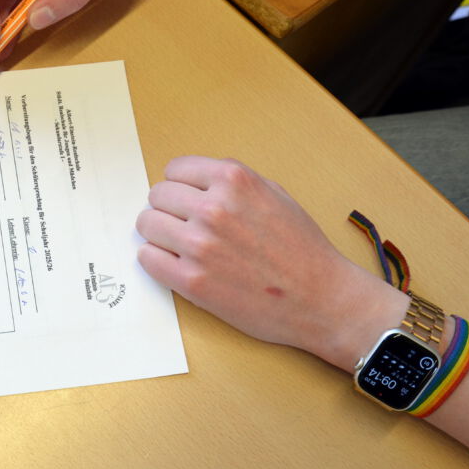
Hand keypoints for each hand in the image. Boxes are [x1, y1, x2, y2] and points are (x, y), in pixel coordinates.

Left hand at [135, 156, 409, 370]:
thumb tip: (191, 182)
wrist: (321, 298)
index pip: (174, 170)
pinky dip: (155, 259)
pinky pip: (147, 258)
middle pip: (157, 196)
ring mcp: (199, 246)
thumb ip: (230, 183)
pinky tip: (175, 263)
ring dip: (160, 233)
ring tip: (181, 245)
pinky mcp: (191, 281)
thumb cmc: (301, 248)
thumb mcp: (273, 194)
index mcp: (233, 181)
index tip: (188, 199)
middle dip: (169, 209)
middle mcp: (213, 209)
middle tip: (186, 225)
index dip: (181, 186)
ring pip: (147, 225)